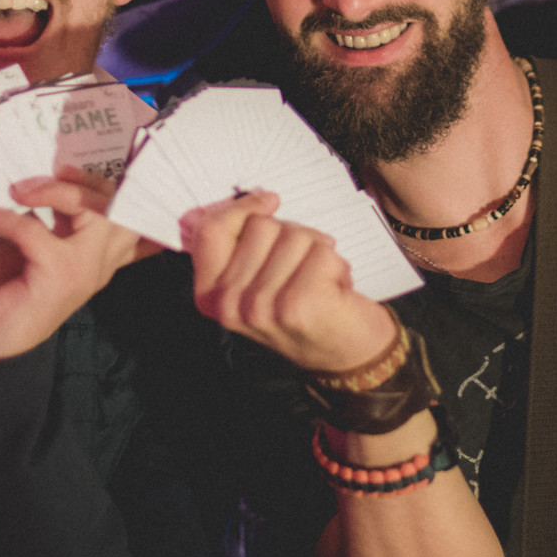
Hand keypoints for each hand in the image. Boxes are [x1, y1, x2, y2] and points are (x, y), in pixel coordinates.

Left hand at [0, 166, 156, 362]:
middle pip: (122, 206)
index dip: (114, 186)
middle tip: (55, 172)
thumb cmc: (5, 299)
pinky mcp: (58, 276)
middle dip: (91, 181)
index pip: (130, 217)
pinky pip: (35, 229)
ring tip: (21, 189)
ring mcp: (84, 270)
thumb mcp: (27, 250)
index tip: (75, 165)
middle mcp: (99, 263)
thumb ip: (42, 221)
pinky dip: (5, 218)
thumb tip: (31, 182)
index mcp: (96, 257)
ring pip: (98, 213)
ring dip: (56, 192)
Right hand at [181, 192, 394, 372]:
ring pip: (292, 235)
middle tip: (303, 267)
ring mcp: (260, 306)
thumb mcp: (258, 281)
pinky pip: (320, 250)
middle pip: (258, 226)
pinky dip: (336, 263)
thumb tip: (249, 199)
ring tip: (319, 279)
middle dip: (290, 235)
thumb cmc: (304, 309)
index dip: (240, 208)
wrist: (346, 357)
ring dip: (315, 250)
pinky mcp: (295, 305)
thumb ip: (243, 245)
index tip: (267, 202)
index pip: (210, 230)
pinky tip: (335, 288)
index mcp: (210, 295)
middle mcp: (229, 304)